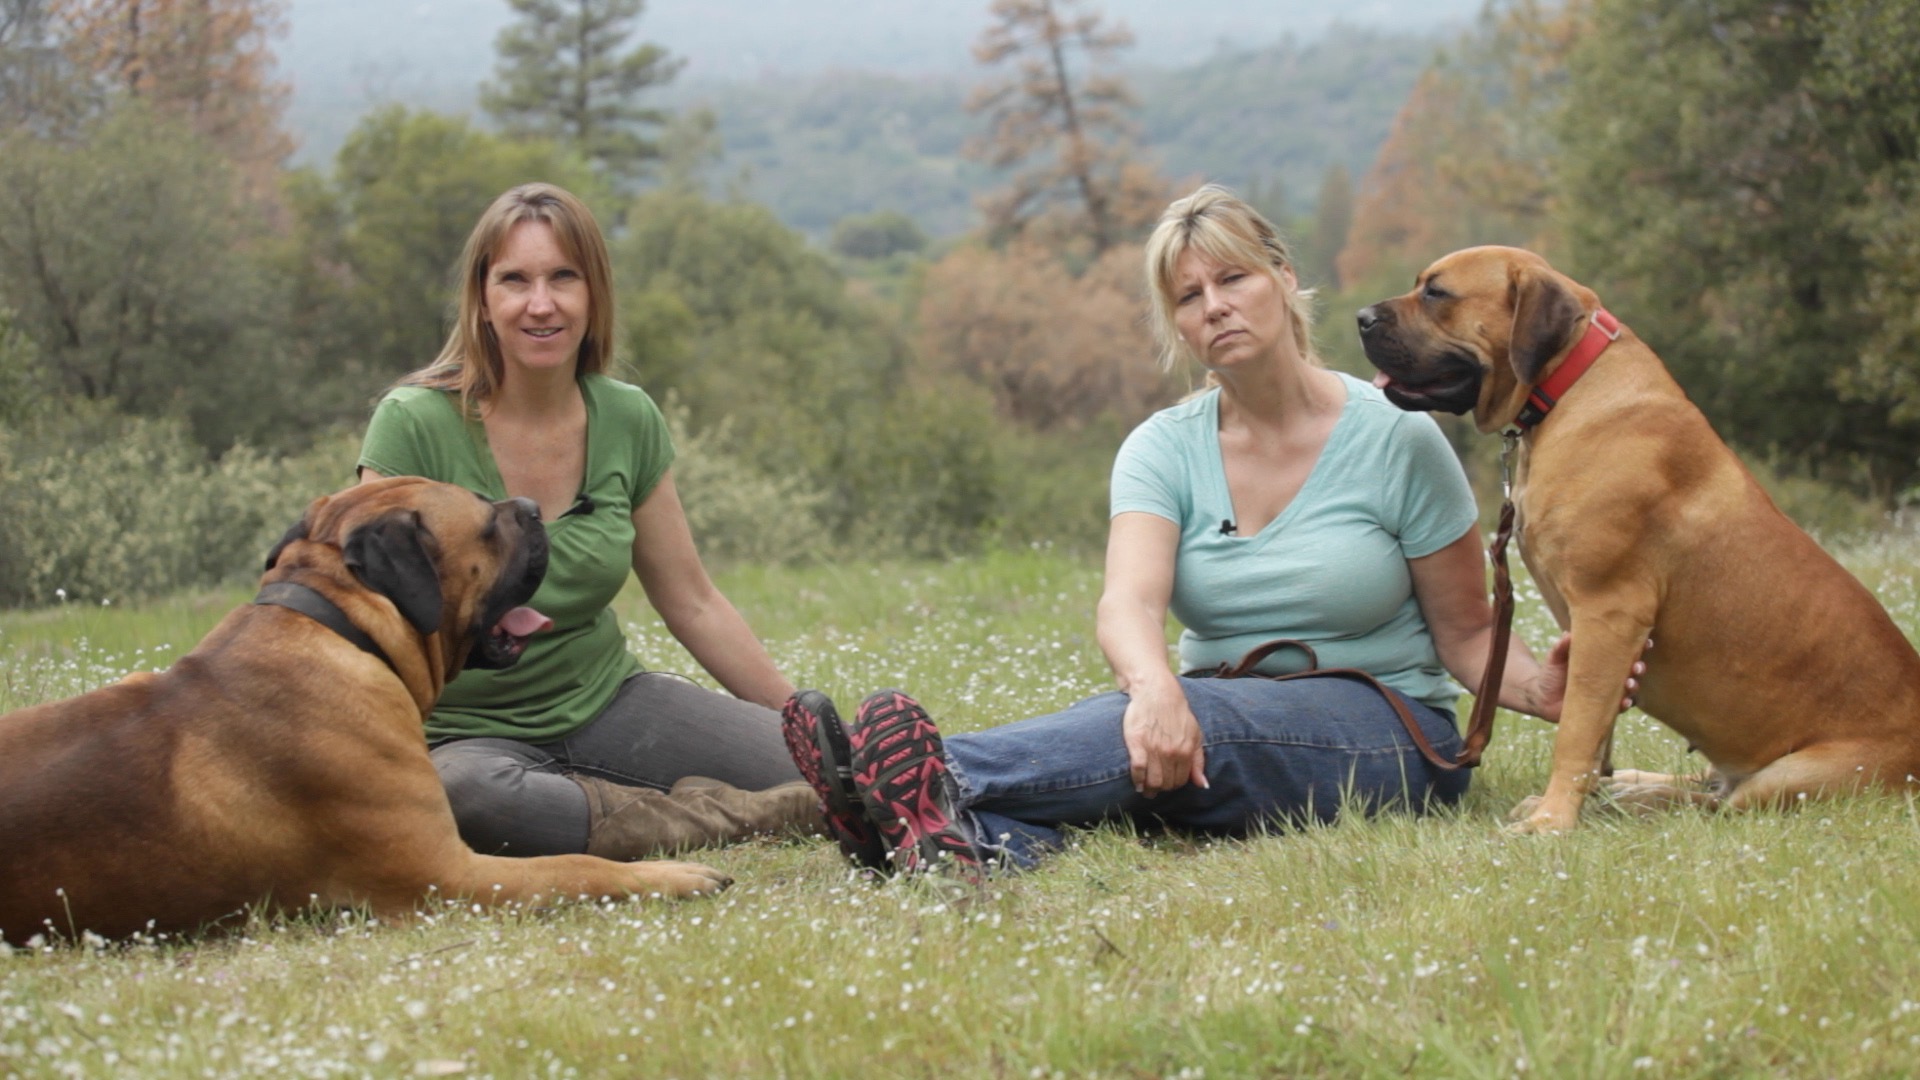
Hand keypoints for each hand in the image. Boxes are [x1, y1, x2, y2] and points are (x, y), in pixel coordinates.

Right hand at [1121, 690, 1208, 796]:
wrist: (1156, 692)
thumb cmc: (1177, 713)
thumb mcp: (1195, 735)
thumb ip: (1198, 761)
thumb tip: (1202, 785)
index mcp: (1186, 751)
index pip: (1181, 780)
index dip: (1174, 785)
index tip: (1168, 783)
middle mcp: (1170, 752)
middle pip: (1166, 784)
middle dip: (1162, 789)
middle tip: (1156, 788)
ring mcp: (1153, 749)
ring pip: (1152, 781)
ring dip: (1149, 789)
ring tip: (1146, 790)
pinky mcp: (1137, 743)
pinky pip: (1137, 770)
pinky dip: (1137, 780)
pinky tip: (1138, 783)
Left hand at [1535, 632, 1649, 721]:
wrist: (1541, 697)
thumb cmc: (1551, 672)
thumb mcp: (1555, 657)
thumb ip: (1561, 647)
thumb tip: (1568, 634)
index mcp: (1602, 659)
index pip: (1624, 651)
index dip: (1639, 647)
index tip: (1647, 642)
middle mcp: (1609, 675)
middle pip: (1632, 670)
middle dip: (1639, 667)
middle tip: (1637, 666)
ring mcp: (1608, 691)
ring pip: (1630, 688)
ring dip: (1634, 685)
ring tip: (1630, 683)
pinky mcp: (1604, 706)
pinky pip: (1620, 706)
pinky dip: (1625, 704)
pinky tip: (1624, 701)